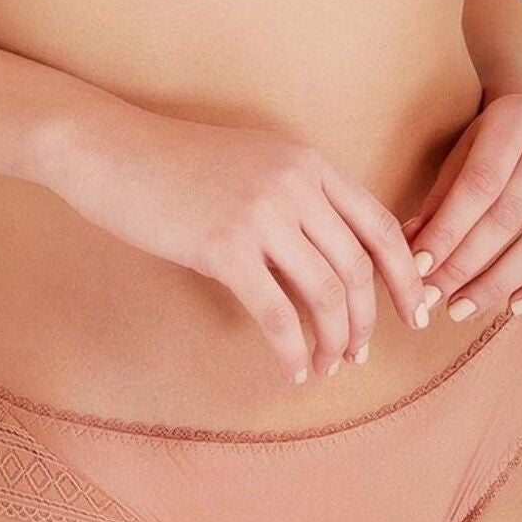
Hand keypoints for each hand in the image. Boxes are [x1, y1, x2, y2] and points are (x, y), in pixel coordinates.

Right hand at [54, 100, 436, 383]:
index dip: (403, 276)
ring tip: (331, 366)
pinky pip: (276, 314)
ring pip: (325, 295)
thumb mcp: (254, 162)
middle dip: (367, 321)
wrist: (109, 150)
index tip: (412, 312)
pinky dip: (292, 351)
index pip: (380, 225)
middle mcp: (296, 185)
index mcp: (310, 164)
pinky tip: (294, 371)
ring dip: (334, 341)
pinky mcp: (224, 248)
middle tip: (362, 353)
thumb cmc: (175, 164)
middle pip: (358, 268)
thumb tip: (330, 249)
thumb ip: (297, 194)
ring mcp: (261, 215)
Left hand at [404, 94, 521, 321]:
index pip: (479, 184)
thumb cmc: (494, 147)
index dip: (448, 231)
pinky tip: (518, 306)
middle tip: (435, 299)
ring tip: (463, 309)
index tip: (418, 271)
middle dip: (467, 264)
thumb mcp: (461, 156)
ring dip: (501, 281)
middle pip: (510, 214)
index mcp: (517, 116)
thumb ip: (438, 202)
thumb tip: (410, 257)